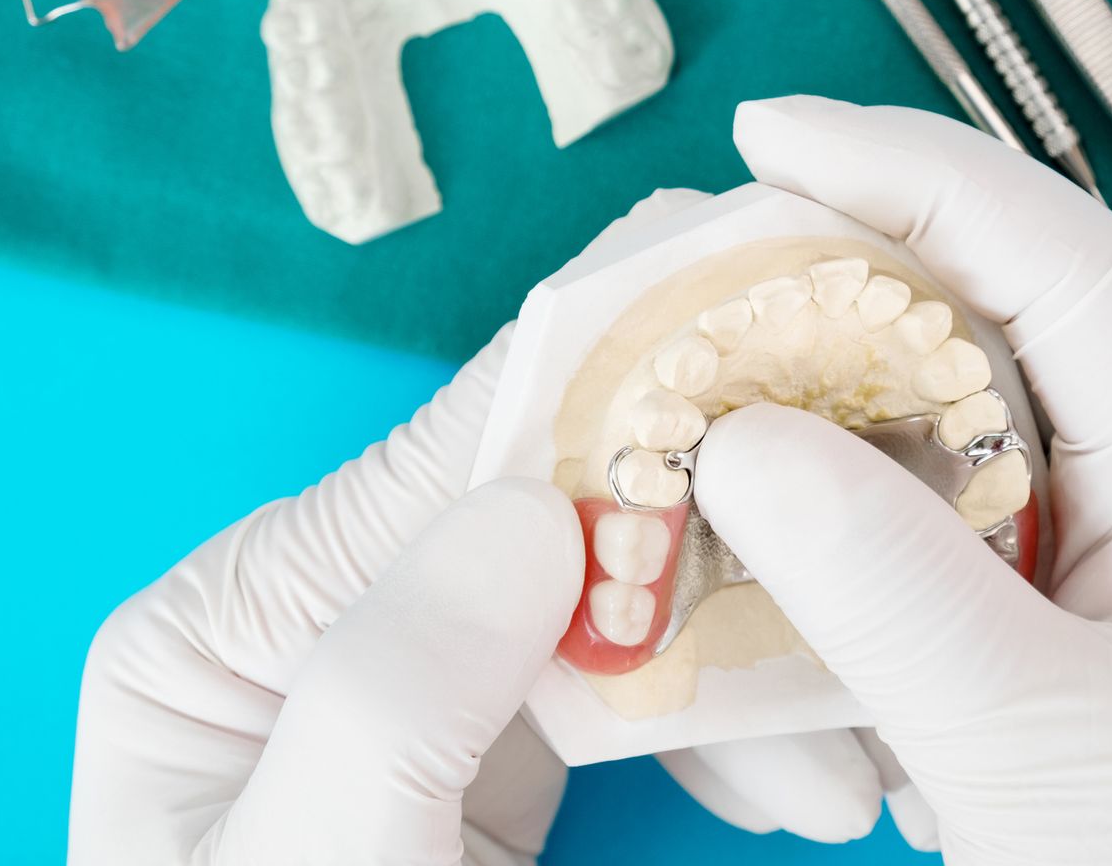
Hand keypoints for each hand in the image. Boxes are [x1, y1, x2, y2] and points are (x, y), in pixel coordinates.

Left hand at [67, 190, 834, 863]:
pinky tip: (809, 774)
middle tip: (874, 536)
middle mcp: (335, 611)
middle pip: (558, 511)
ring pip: (625, 598)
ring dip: (753, 650)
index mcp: (237, 620)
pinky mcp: (510, 735)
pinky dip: (731, 718)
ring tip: (855, 741)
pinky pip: (640, 684)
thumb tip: (529, 509)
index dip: (607, 390)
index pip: (443, 461)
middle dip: (721, 542)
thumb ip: (387, 697)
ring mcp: (433, 670)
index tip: (764, 338)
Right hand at [686, 96, 1111, 862]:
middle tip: (696, 298)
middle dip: (844, 316)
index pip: (1074, 267)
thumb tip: (739, 436)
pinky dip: (856, 568)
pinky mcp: (1091, 650)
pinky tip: (774, 586)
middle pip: (1007, 342)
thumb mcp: (1048, 754)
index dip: (916, 173)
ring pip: (964, 454)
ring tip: (708, 451)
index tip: (770, 128)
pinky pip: (955, 560)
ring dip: (831, 458)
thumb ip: (890, 583)